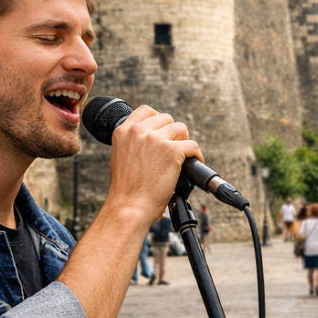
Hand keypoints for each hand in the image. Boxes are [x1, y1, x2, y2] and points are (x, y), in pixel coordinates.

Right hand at [105, 105, 202, 226]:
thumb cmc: (126, 189)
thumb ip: (134, 143)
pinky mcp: (172, 151)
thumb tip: (152, 139)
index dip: (158, 120)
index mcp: (123, 131)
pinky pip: (193, 146)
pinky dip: (196, 155)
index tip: (163, 130)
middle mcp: (139, 131)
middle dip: (173, 133)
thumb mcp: (120, 156)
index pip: (145, 111)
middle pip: (166, 119)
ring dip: (184, 142)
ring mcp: (156, 139)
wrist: (129, 206)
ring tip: (184, 156)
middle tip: (175, 148)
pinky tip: (194, 164)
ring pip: (181, 129)